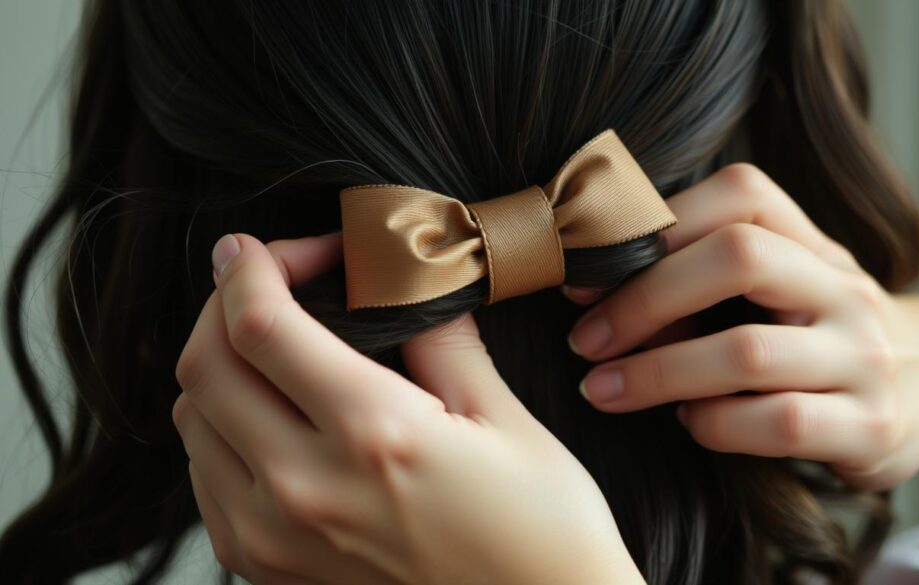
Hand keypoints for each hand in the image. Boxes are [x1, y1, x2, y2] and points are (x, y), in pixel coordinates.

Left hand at [172, 232, 644, 584]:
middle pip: (204, 368)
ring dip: (219, 368)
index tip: (255, 248)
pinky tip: (272, 419)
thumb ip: (444, 340)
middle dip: (222, 306)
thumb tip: (405, 285)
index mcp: (375, 434)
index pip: (261, 327)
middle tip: (265, 285)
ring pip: (191, 424)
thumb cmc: (542, 535)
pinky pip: (205, 482)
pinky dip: (220, 431)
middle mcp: (307, 489)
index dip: (248, 269)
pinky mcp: (270, 571)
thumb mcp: (507, 421)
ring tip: (272, 351)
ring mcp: (277, 539)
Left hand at [562, 163, 918, 490]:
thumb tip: (590, 283)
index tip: (584, 278)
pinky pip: (776, 423)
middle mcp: (843, 289)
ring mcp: (863, 357)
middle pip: (738, 256)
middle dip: (644, 298)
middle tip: (584, 341)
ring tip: (604, 389)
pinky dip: (714, 424)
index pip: (739, 195)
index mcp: (813, 243)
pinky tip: (691, 422)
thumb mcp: (781, 285)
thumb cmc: (817, 332)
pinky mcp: (870, 427)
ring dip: (656, 372)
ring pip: (746, 352)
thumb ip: (704, 272)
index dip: (654, 226)